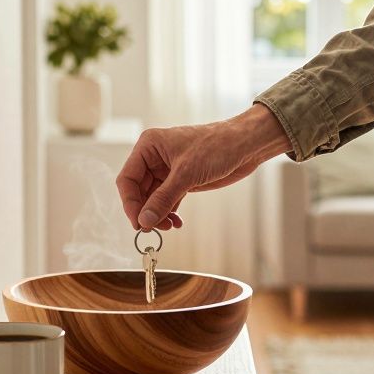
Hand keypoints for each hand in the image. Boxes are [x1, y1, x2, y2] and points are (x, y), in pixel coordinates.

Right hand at [116, 104, 290, 230]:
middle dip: (146, 211)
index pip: (127, 178)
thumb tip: (144, 220)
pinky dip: (169, 212)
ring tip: (168, 226)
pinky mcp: (182, 179)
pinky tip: (176, 223)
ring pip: (152, 198)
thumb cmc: (217, 145)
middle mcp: (155, 157)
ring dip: (158, 214)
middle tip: (154, 228)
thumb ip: (163, 199)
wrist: (246, 144)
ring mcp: (168, 170)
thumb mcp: (187, 174)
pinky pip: (167, 200)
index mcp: (149, 146)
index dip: (130, 203)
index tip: (138, 223)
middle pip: (138, 191)